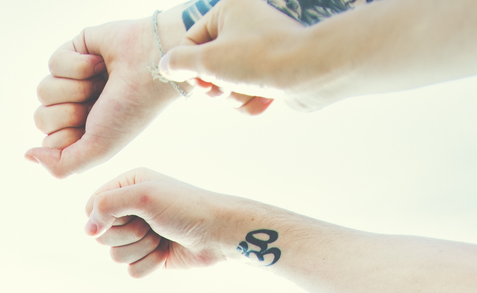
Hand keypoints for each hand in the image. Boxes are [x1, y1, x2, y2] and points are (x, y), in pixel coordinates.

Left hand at [26, 19, 179, 178]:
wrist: (152, 65)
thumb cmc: (130, 110)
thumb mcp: (97, 150)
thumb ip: (61, 165)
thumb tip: (27, 155)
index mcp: (80, 133)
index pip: (48, 142)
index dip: (69, 136)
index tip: (96, 127)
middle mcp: (74, 108)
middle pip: (41, 118)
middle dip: (71, 113)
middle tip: (99, 103)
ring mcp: (71, 80)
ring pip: (43, 90)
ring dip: (76, 88)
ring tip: (101, 82)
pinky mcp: (71, 51)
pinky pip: (53, 63)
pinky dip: (78, 65)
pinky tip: (99, 62)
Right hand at [83, 169, 267, 277]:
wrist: (218, 233)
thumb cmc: (186, 208)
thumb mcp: (144, 196)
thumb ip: (108, 204)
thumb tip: (88, 231)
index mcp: (127, 186)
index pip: (92, 207)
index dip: (104, 218)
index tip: (128, 215)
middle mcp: (130, 209)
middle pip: (102, 235)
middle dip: (128, 235)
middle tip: (152, 225)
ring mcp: (139, 234)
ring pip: (115, 255)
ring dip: (141, 250)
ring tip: (162, 237)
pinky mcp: (148, 255)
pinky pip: (132, 270)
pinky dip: (149, 264)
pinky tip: (166, 253)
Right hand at [159, 0, 320, 108]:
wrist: (311, 72)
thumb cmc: (260, 59)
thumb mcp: (208, 60)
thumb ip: (179, 62)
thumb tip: (165, 65)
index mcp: (228, 9)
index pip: (191, 41)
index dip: (191, 67)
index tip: (200, 82)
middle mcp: (244, 24)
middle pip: (209, 64)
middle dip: (215, 84)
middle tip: (223, 88)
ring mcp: (260, 48)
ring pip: (228, 82)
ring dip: (234, 95)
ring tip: (250, 90)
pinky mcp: (272, 71)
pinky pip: (248, 91)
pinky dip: (252, 100)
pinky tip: (266, 99)